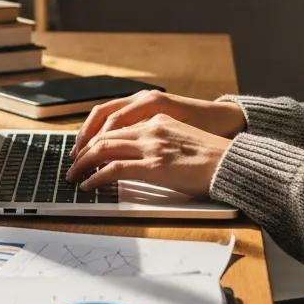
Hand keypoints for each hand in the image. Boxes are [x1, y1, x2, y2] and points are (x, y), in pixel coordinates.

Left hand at [65, 114, 230, 195]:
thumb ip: (159, 142)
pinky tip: (89, 185)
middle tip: (72, 165)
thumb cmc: (212, 157)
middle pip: (104, 135)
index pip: (115, 125)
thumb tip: (138, 159)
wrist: (232, 163)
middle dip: (83, 151)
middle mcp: (151, 128)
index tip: (84, 150)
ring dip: (84, 164)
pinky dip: (96, 177)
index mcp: (157, 118)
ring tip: (74, 176)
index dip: (94, 138)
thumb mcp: (181, 138)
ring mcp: (151, 146)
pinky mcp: (153, 166)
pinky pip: (114, 169)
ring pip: (104, 149)